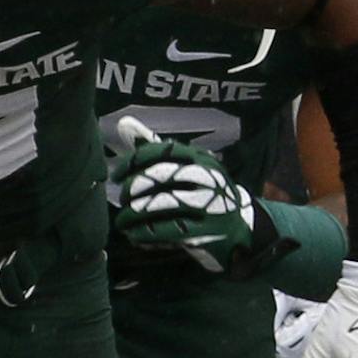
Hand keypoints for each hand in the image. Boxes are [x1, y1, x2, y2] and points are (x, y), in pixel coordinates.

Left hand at [110, 115, 258, 273]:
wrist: (242, 224)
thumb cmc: (204, 191)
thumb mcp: (186, 166)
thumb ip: (155, 148)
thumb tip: (124, 123)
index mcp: (200, 158)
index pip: (161, 152)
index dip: (133, 163)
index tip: (115, 176)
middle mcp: (206, 178)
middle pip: (160, 177)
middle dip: (133, 189)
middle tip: (121, 199)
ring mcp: (209, 205)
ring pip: (163, 204)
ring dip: (135, 213)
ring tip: (122, 220)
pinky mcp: (206, 232)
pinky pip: (170, 230)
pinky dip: (146, 232)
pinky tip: (134, 234)